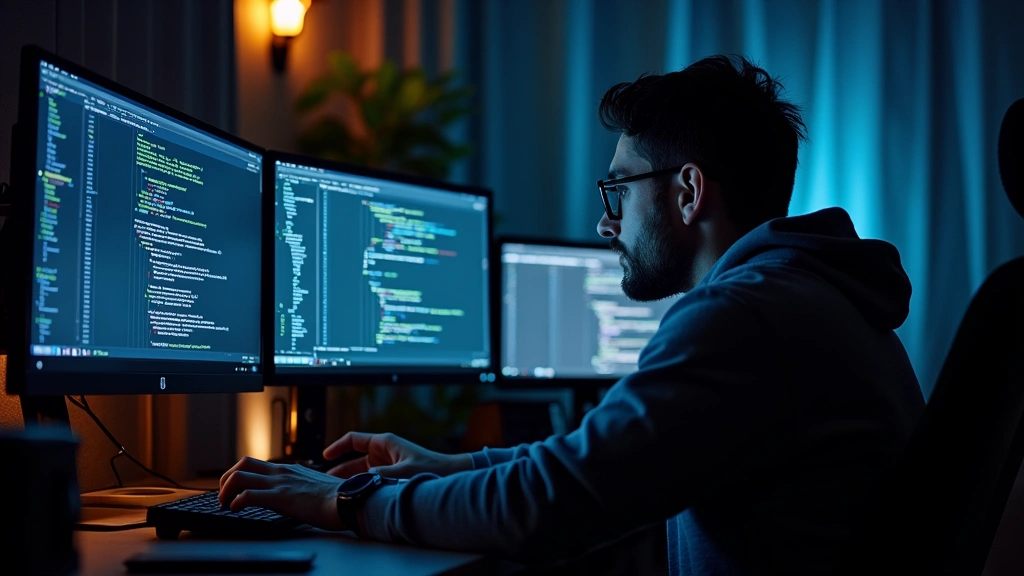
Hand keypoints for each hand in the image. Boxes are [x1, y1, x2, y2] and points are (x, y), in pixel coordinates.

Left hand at [219, 457, 345, 530]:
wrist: (348, 500)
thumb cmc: (337, 498)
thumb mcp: (314, 486)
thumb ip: (301, 486)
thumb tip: (296, 495)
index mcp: (289, 469)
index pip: (256, 464)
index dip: (239, 474)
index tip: (234, 489)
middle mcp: (282, 472)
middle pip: (242, 463)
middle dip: (226, 479)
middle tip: (224, 495)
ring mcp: (280, 482)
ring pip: (239, 476)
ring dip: (225, 490)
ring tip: (225, 503)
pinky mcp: (280, 497)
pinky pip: (248, 495)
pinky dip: (235, 502)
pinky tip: (235, 510)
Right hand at [323, 431, 472, 478]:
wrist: (450, 474)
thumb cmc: (431, 468)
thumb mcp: (403, 472)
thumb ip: (382, 476)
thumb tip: (362, 480)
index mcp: (384, 443)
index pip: (353, 440)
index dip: (337, 447)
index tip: (324, 457)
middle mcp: (383, 451)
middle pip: (353, 459)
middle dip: (338, 470)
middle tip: (324, 484)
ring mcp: (386, 463)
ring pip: (360, 471)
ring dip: (349, 481)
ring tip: (334, 493)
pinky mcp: (391, 474)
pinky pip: (370, 479)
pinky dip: (361, 486)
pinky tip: (354, 497)